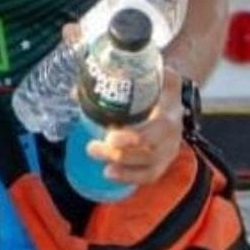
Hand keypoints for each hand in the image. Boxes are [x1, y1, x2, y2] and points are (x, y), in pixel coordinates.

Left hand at [85, 68, 184, 186]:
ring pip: (151, 167)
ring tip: (101, 166)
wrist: (171, 93)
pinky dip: (130, 178)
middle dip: (121, 154)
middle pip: (152, 152)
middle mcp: (173, 133)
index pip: (160, 128)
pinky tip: (110, 174)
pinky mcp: (163, 160)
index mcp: (170, 109)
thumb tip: (76, 91)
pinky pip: (150, 175)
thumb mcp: (147, 71)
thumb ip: (116, 76)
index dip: (137, 136)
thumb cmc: (155, 81)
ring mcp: (169, 149)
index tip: (111, 136)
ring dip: (124, 170)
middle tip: (93, 148)